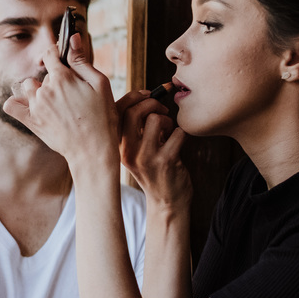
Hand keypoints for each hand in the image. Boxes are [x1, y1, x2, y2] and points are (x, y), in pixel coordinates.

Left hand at [3, 33, 119, 172]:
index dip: (57, 53)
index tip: (63, 59)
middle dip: (56, 78)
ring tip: (55, 102)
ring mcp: (35, 106)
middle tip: (72, 94)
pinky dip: (16, 103)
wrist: (93, 150)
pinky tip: (28, 105)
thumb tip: (72, 38)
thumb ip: (82, 61)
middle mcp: (45, 90)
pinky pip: (11, 106)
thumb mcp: (100, 84)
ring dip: (38, 90)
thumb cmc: (102, 117)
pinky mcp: (31, 121)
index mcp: (62, 77)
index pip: (51, 53)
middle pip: (44, 74)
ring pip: (28, 87)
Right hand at [116, 90, 191, 209]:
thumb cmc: (154, 171)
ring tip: (169, 132)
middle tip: (162, 110)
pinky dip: (181, 133)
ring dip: (167, 120)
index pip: (117, 110)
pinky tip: (179, 143)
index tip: (148, 95)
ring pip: (156, 119)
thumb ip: (135, 129)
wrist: (166, 202)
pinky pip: (177, 132)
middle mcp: (127, 151)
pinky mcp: (165, 162)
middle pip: (134, 111)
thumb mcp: (137, 151)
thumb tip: (144, 97)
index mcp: (118, 146)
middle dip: (152, 103)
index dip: (134, 96)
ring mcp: (146, 157)